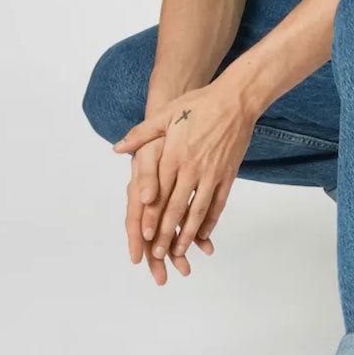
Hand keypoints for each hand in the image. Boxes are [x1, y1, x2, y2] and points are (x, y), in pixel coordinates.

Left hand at [113, 79, 255, 270]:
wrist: (236, 100)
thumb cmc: (198, 104)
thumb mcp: (165, 114)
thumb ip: (140, 134)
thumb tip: (117, 148)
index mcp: (173, 155)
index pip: (159, 193)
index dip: (152, 216)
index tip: (145, 235)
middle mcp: (192, 168)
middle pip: (177, 207)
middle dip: (167, 233)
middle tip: (158, 254)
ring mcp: (212, 173)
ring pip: (198, 210)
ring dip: (187, 233)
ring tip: (179, 251)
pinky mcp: (227, 175)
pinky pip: (218, 204)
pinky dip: (210, 221)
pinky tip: (203, 234)